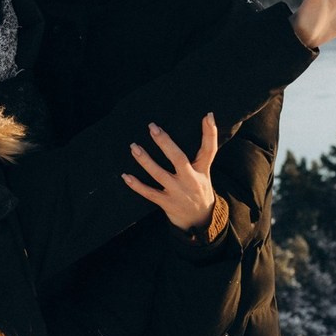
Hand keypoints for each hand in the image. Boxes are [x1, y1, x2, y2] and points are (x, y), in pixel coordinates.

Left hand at [122, 115, 218, 229]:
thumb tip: (208, 116)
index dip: (209, 133)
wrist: (199, 219)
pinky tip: (125, 176)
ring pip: (159, 174)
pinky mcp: (166, 203)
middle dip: (165, 143)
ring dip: (145, 161)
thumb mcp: (204, 169)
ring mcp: (177, 192)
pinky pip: (149, 193)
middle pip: (178, 159)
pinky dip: (136, 185)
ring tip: (134, 147)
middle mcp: (190, 180)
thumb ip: (205, 147)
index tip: (207, 116)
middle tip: (152, 127)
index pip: (209, 150)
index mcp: (201, 170)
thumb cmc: (199, 187)